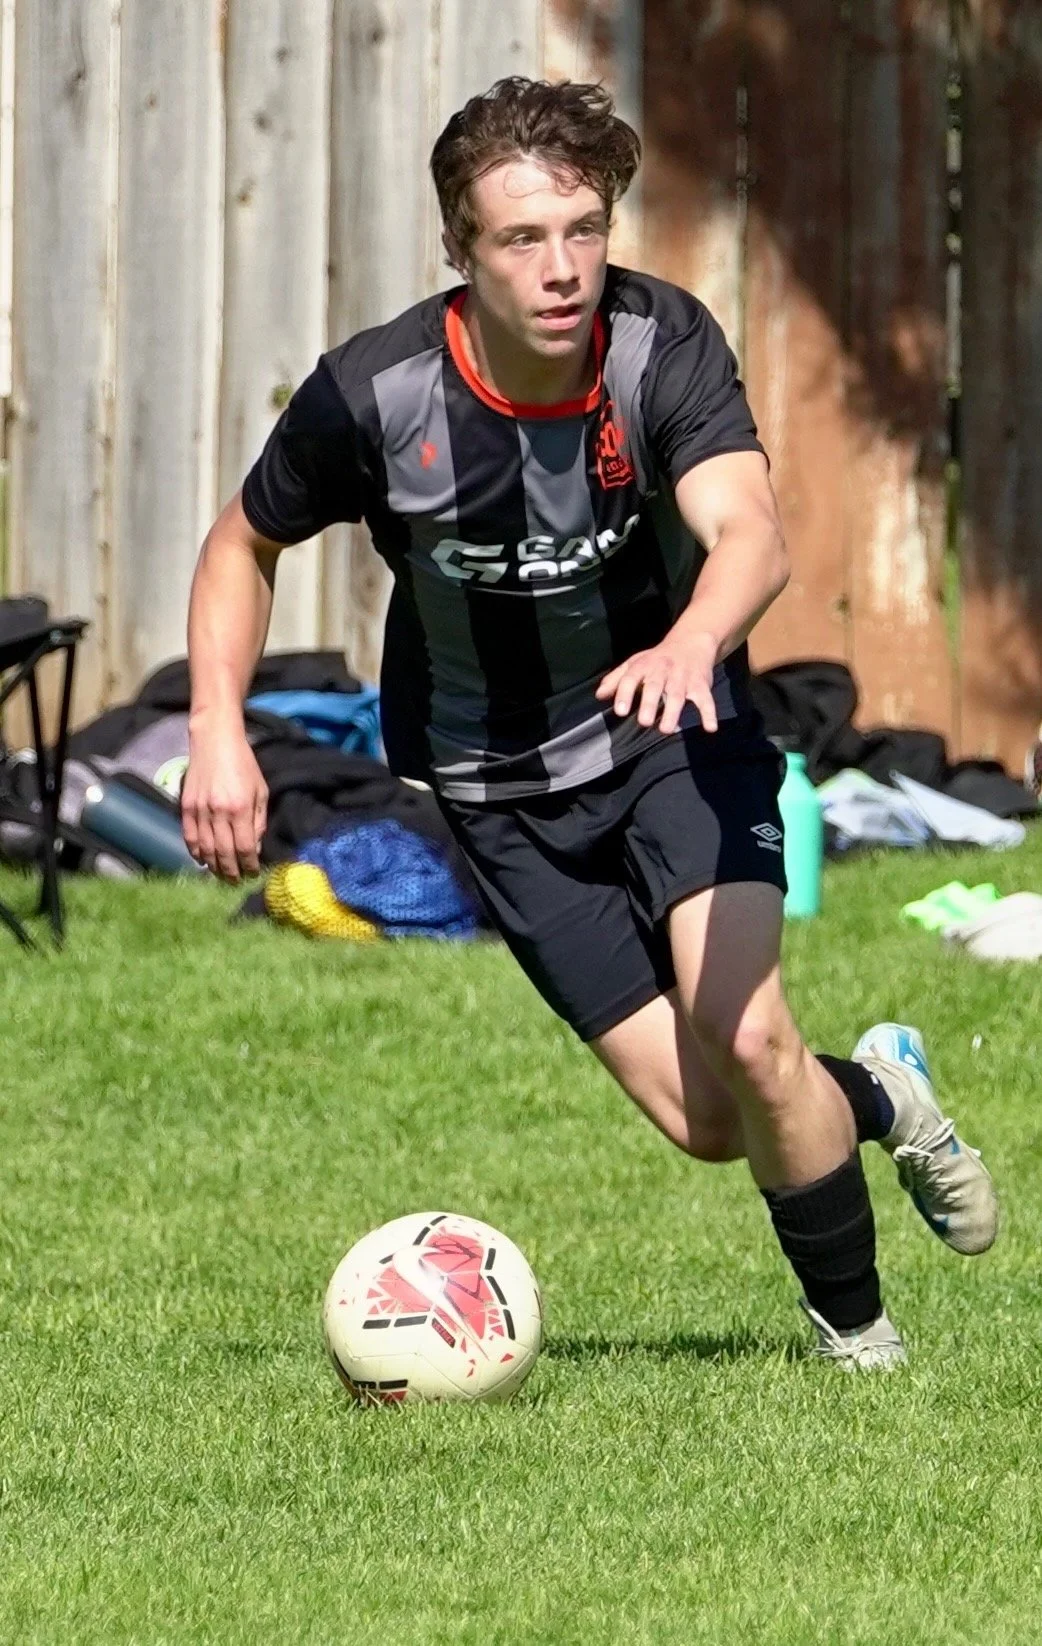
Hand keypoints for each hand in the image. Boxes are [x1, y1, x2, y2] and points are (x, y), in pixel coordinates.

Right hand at [181, 713, 267, 881]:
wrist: (215, 741)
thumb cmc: (243, 764)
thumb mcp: (261, 791)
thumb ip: (258, 822)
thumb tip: (254, 849)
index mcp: (241, 808)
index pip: (245, 848)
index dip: (249, 866)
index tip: (252, 874)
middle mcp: (219, 812)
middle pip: (224, 853)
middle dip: (231, 872)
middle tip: (235, 881)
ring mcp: (200, 810)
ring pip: (205, 849)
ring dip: (213, 866)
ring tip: (221, 875)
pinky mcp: (186, 806)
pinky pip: (189, 837)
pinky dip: (195, 852)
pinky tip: (202, 860)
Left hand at [595, 630, 719, 734]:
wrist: (691, 642)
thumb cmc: (658, 658)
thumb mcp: (635, 663)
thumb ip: (616, 679)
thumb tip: (599, 695)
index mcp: (644, 665)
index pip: (631, 678)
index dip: (624, 693)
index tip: (620, 711)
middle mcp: (663, 670)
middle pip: (655, 686)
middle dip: (650, 703)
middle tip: (645, 722)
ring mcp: (683, 678)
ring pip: (678, 695)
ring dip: (673, 712)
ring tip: (666, 730)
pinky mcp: (700, 684)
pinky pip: (705, 699)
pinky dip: (709, 713)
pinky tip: (710, 728)